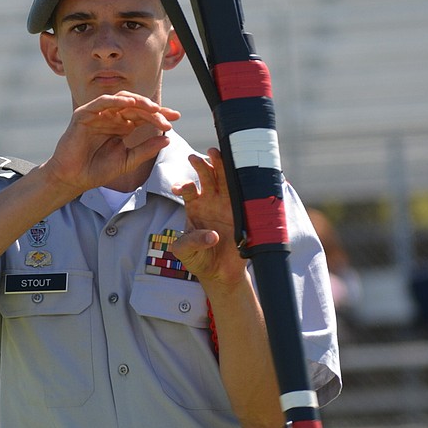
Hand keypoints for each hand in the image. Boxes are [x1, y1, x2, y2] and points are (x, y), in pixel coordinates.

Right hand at [44, 92, 180, 196]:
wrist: (74, 179)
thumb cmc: (98, 171)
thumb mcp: (128, 160)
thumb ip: (146, 150)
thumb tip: (167, 140)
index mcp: (122, 126)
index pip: (143, 116)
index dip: (159, 116)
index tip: (175, 119)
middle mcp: (112, 117)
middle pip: (136, 107)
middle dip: (153, 110)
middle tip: (168, 116)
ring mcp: (98, 114)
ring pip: (121, 100)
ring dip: (138, 102)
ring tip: (153, 108)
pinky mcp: (84, 114)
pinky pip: (102, 102)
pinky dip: (116, 100)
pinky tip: (129, 103)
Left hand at [171, 148, 247, 286]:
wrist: (220, 273)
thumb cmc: (198, 259)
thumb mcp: (184, 252)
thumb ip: (190, 242)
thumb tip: (212, 236)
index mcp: (194, 206)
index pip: (188, 189)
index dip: (184, 185)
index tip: (181, 188)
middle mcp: (211, 201)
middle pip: (207, 178)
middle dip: (202, 166)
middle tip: (195, 158)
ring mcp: (228, 205)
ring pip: (225, 180)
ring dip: (221, 166)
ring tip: (215, 154)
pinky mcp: (243, 213)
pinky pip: (245, 195)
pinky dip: (245, 183)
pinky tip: (242, 172)